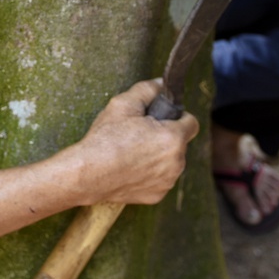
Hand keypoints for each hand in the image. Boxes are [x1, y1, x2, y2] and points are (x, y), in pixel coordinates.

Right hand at [78, 79, 198, 204]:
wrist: (88, 173)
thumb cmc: (105, 139)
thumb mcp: (123, 105)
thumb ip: (146, 90)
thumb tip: (160, 83)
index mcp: (173, 138)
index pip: (191, 122)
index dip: (176, 117)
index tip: (161, 118)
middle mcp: (177, 162)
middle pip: (179, 143)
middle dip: (165, 137)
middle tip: (139, 135)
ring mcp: (168, 181)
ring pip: (171, 162)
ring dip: (159, 156)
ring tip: (132, 153)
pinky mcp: (157, 195)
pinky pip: (161, 179)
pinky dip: (150, 174)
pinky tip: (130, 169)